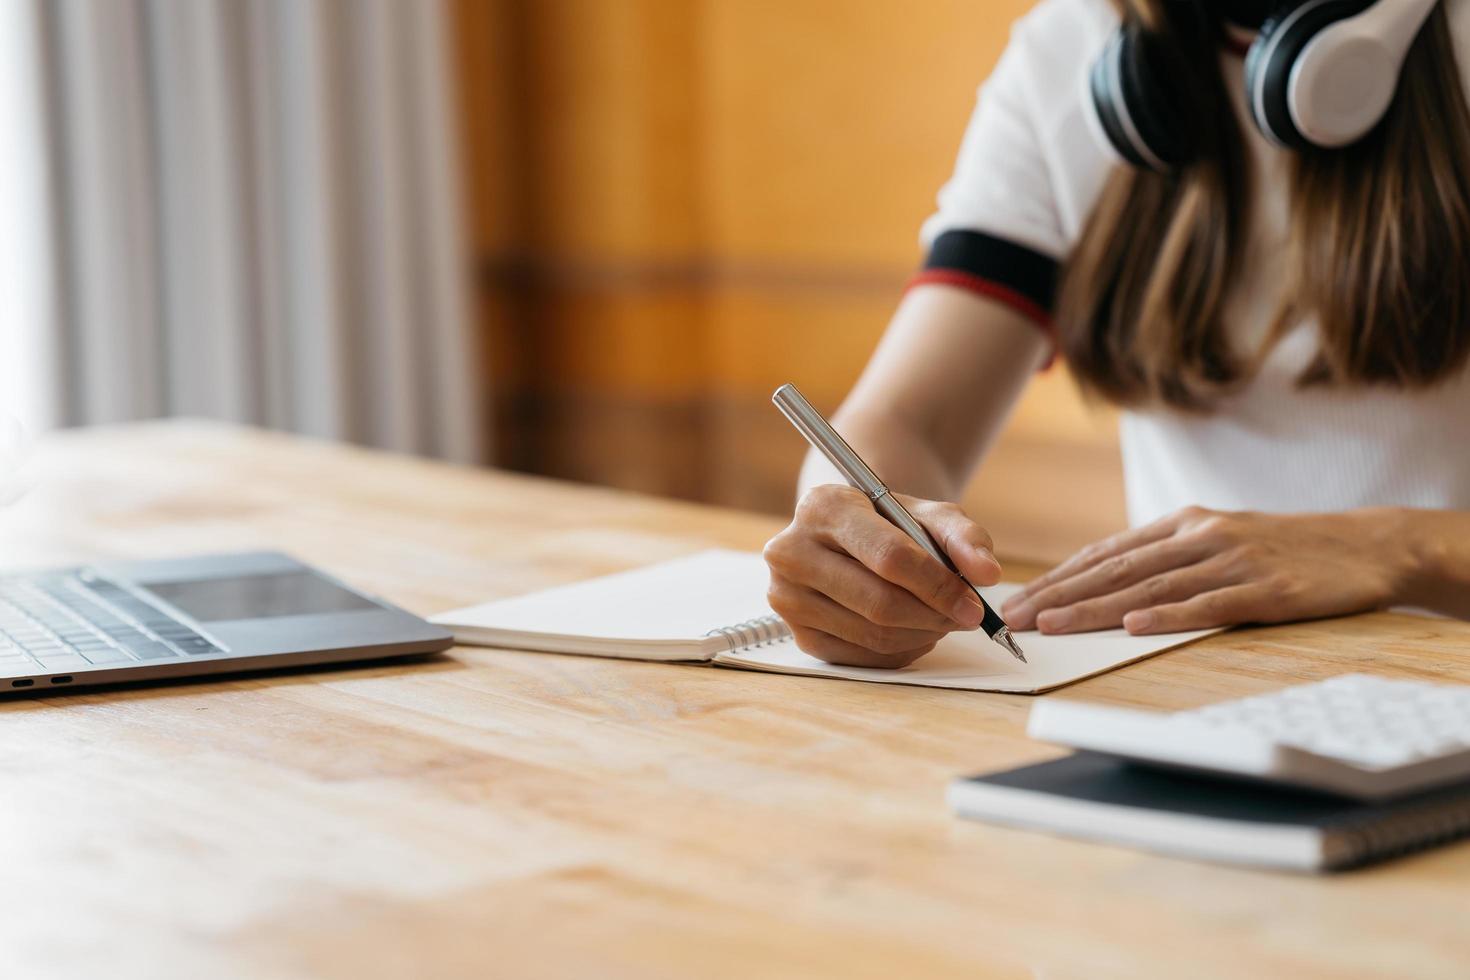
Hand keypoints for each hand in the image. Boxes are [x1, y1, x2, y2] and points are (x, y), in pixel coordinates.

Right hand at [764, 485, 1001, 667]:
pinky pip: (863, 657)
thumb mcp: (927, 514)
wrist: (844, 536)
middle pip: (880, 603)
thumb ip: (964, 537)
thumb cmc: (889, 523)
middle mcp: (792, 551)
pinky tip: (915, 630)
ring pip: (873, 635)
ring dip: (922, 634)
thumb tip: (987, 574)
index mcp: (823, 507)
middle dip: (935, 616)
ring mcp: (788, 597)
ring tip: (941, 618)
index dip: (938, 585)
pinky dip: (902, 650)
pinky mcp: (799, 635)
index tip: (975, 604)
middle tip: (966, 617)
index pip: (889, 557)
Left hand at [1001, 506, 1414, 634]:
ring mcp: (1232, 560)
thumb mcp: (1221, 540)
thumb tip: (1112, 586)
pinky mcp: (1267, 589)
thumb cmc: (1286, 549)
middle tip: (1015, 617)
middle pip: (1116, 569)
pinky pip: (1208, 604)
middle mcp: (1200, 536)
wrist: (1369, 544)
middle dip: (1060, 595)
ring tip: (1052, 626)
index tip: (1019, 598)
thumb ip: (1171, 557)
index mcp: (1183, 525)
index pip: (1107, 553)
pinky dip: (1168, 616)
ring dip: (1096, 608)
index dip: (1059, 576)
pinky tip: (1134, 626)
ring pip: (1151, 587)